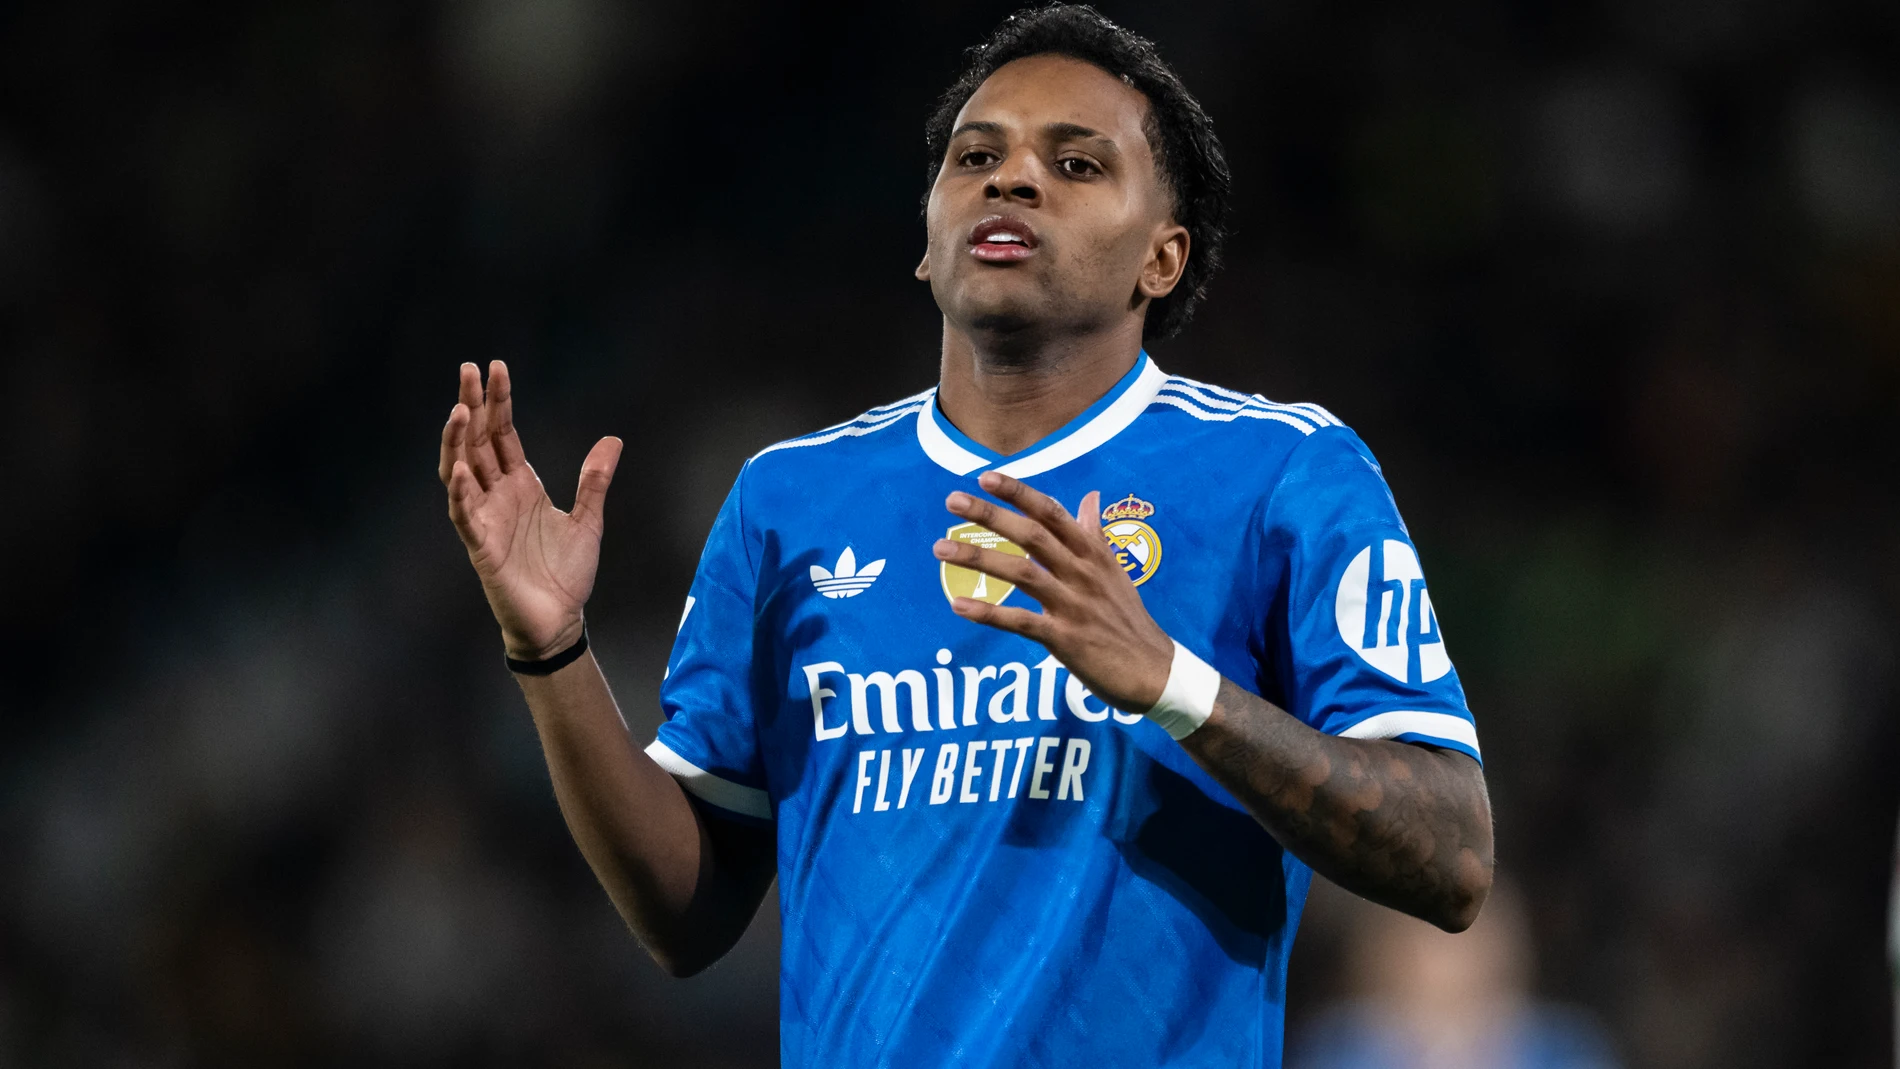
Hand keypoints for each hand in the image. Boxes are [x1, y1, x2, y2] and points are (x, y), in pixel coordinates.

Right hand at [438, 360, 622, 659]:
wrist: (559, 620)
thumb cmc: (566, 574)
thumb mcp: (588, 519)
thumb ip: (594, 480)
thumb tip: (612, 439)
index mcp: (521, 485)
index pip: (503, 433)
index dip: (499, 401)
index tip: (496, 367)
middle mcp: (498, 496)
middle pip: (478, 441)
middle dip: (471, 405)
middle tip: (467, 369)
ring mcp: (486, 519)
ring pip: (461, 471)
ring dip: (457, 441)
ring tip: (458, 409)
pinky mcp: (481, 546)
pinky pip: (464, 515)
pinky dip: (460, 492)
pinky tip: (460, 469)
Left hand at [934, 471, 1174, 712]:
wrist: (1155, 670)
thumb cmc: (1128, 619)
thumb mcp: (1115, 571)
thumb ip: (1095, 534)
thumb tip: (1091, 496)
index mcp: (1093, 554)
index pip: (1052, 513)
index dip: (1018, 493)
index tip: (985, 478)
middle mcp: (1082, 573)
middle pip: (1032, 534)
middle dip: (991, 515)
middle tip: (952, 501)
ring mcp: (1073, 605)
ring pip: (1022, 572)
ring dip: (979, 558)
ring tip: (941, 549)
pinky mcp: (1065, 639)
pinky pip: (1021, 622)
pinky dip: (989, 613)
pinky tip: (958, 605)